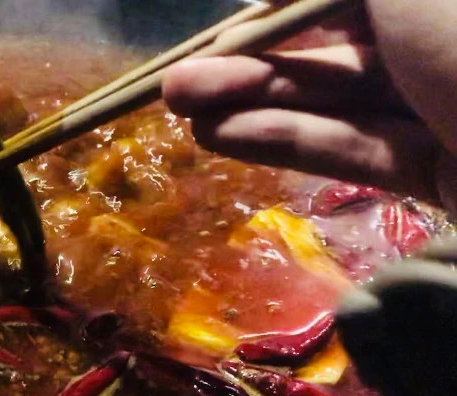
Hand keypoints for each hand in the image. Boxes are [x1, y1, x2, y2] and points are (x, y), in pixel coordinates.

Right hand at [162, 2, 456, 213]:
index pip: (332, 2)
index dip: (268, 17)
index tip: (214, 35)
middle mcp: (431, 44)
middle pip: (325, 51)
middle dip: (245, 65)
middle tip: (176, 83)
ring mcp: (437, 107)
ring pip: (330, 101)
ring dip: (253, 103)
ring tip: (184, 110)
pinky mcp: (432, 168)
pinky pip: (352, 147)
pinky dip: (286, 141)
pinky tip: (221, 136)